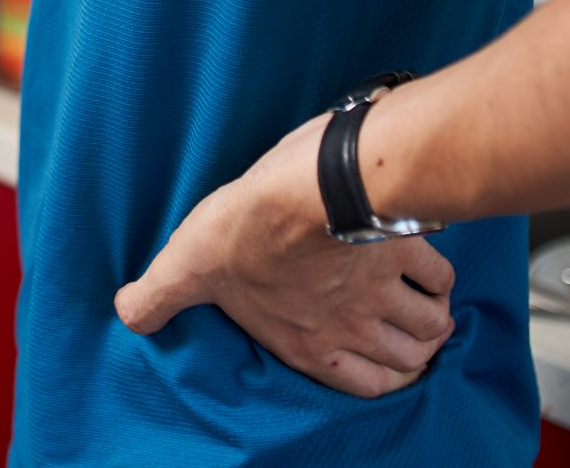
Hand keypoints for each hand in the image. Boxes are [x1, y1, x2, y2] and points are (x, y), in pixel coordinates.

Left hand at [114, 115, 454, 396]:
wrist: (306, 187)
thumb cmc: (247, 226)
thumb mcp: (186, 263)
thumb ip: (159, 295)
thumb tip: (127, 312)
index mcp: (307, 340)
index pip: (359, 383)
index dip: (379, 380)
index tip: (384, 366)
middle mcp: (353, 325)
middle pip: (405, 358)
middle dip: (411, 353)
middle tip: (408, 338)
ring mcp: (385, 290)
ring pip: (429, 327)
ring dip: (432, 324)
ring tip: (428, 314)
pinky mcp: (406, 249)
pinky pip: (441, 279)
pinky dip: (443, 282)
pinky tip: (432, 273)